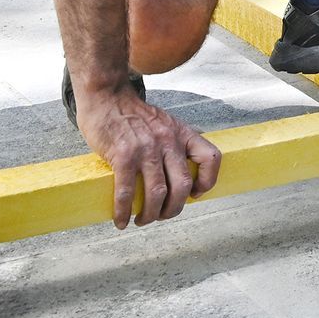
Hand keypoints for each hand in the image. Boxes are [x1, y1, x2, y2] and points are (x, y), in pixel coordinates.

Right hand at [76, 82, 220, 228]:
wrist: (107, 97)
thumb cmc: (134, 115)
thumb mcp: (166, 123)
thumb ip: (175, 142)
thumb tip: (181, 167)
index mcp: (183, 133)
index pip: (211, 158)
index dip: (208, 181)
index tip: (195, 194)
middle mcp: (169, 141)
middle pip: (183, 185)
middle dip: (173, 209)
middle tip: (161, 216)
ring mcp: (146, 149)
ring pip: (157, 193)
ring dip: (150, 215)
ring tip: (142, 220)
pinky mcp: (123, 156)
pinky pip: (127, 192)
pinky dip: (124, 212)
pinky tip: (121, 220)